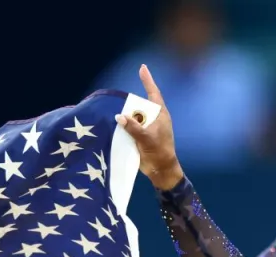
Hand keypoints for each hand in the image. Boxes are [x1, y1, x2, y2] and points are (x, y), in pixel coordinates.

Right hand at [115, 64, 183, 189]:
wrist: (160, 170)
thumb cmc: (159, 152)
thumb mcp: (146, 138)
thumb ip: (133, 127)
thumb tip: (119, 116)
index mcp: (161, 115)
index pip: (153, 93)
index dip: (147, 80)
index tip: (142, 68)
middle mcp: (154, 119)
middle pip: (140, 105)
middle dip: (131, 103)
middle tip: (120, 102)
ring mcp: (148, 127)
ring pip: (134, 116)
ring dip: (126, 115)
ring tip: (114, 112)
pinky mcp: (141, 136)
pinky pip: (131, 126)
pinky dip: (124, 125)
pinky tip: (114, 124)